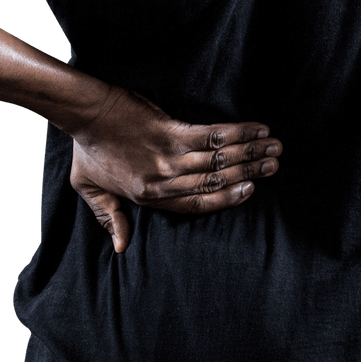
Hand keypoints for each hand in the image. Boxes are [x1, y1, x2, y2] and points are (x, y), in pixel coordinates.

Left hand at [67, 85, 281, 253]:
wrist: (86, 114)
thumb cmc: (88, 150)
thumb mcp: (91, 190)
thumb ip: (110, 218)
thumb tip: (121, 247)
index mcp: (148, 196)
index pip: (197, 204)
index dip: (227, 199)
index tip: (250, 190)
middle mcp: (163, 180)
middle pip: (215, 182)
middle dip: (249, 173)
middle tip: (275, 165)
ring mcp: (168, 156)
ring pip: (218, 160)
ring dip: (250, 153)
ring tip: (274, 148)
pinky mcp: (170, 131)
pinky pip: (211, 135)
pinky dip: (237, 133)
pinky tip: (256, 129)